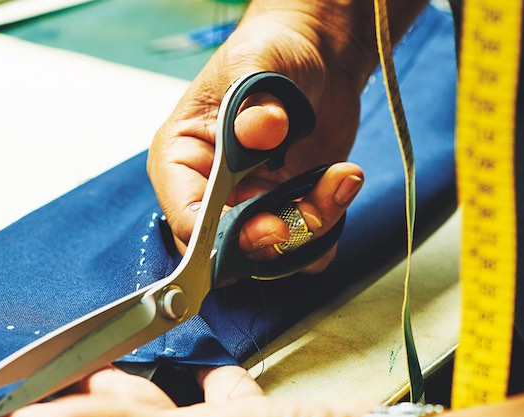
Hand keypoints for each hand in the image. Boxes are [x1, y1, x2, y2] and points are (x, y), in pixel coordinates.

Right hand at [148, 6, 369, 267]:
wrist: (315, 56)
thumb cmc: (269, 54)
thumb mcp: (256, 64)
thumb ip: (254, 101)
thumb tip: (262, 128)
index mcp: (180, 161)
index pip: (186, 220)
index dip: (221, 236)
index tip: (266, 227)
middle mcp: (210, 195)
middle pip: (227, 252)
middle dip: (273, 239)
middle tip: (309, 211)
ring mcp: (250, 208)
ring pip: (272, 254)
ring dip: (312, 225)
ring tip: (340, 177)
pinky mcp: (288, 213)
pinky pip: (306, 246)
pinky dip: (330, 224)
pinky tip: (342, 181)